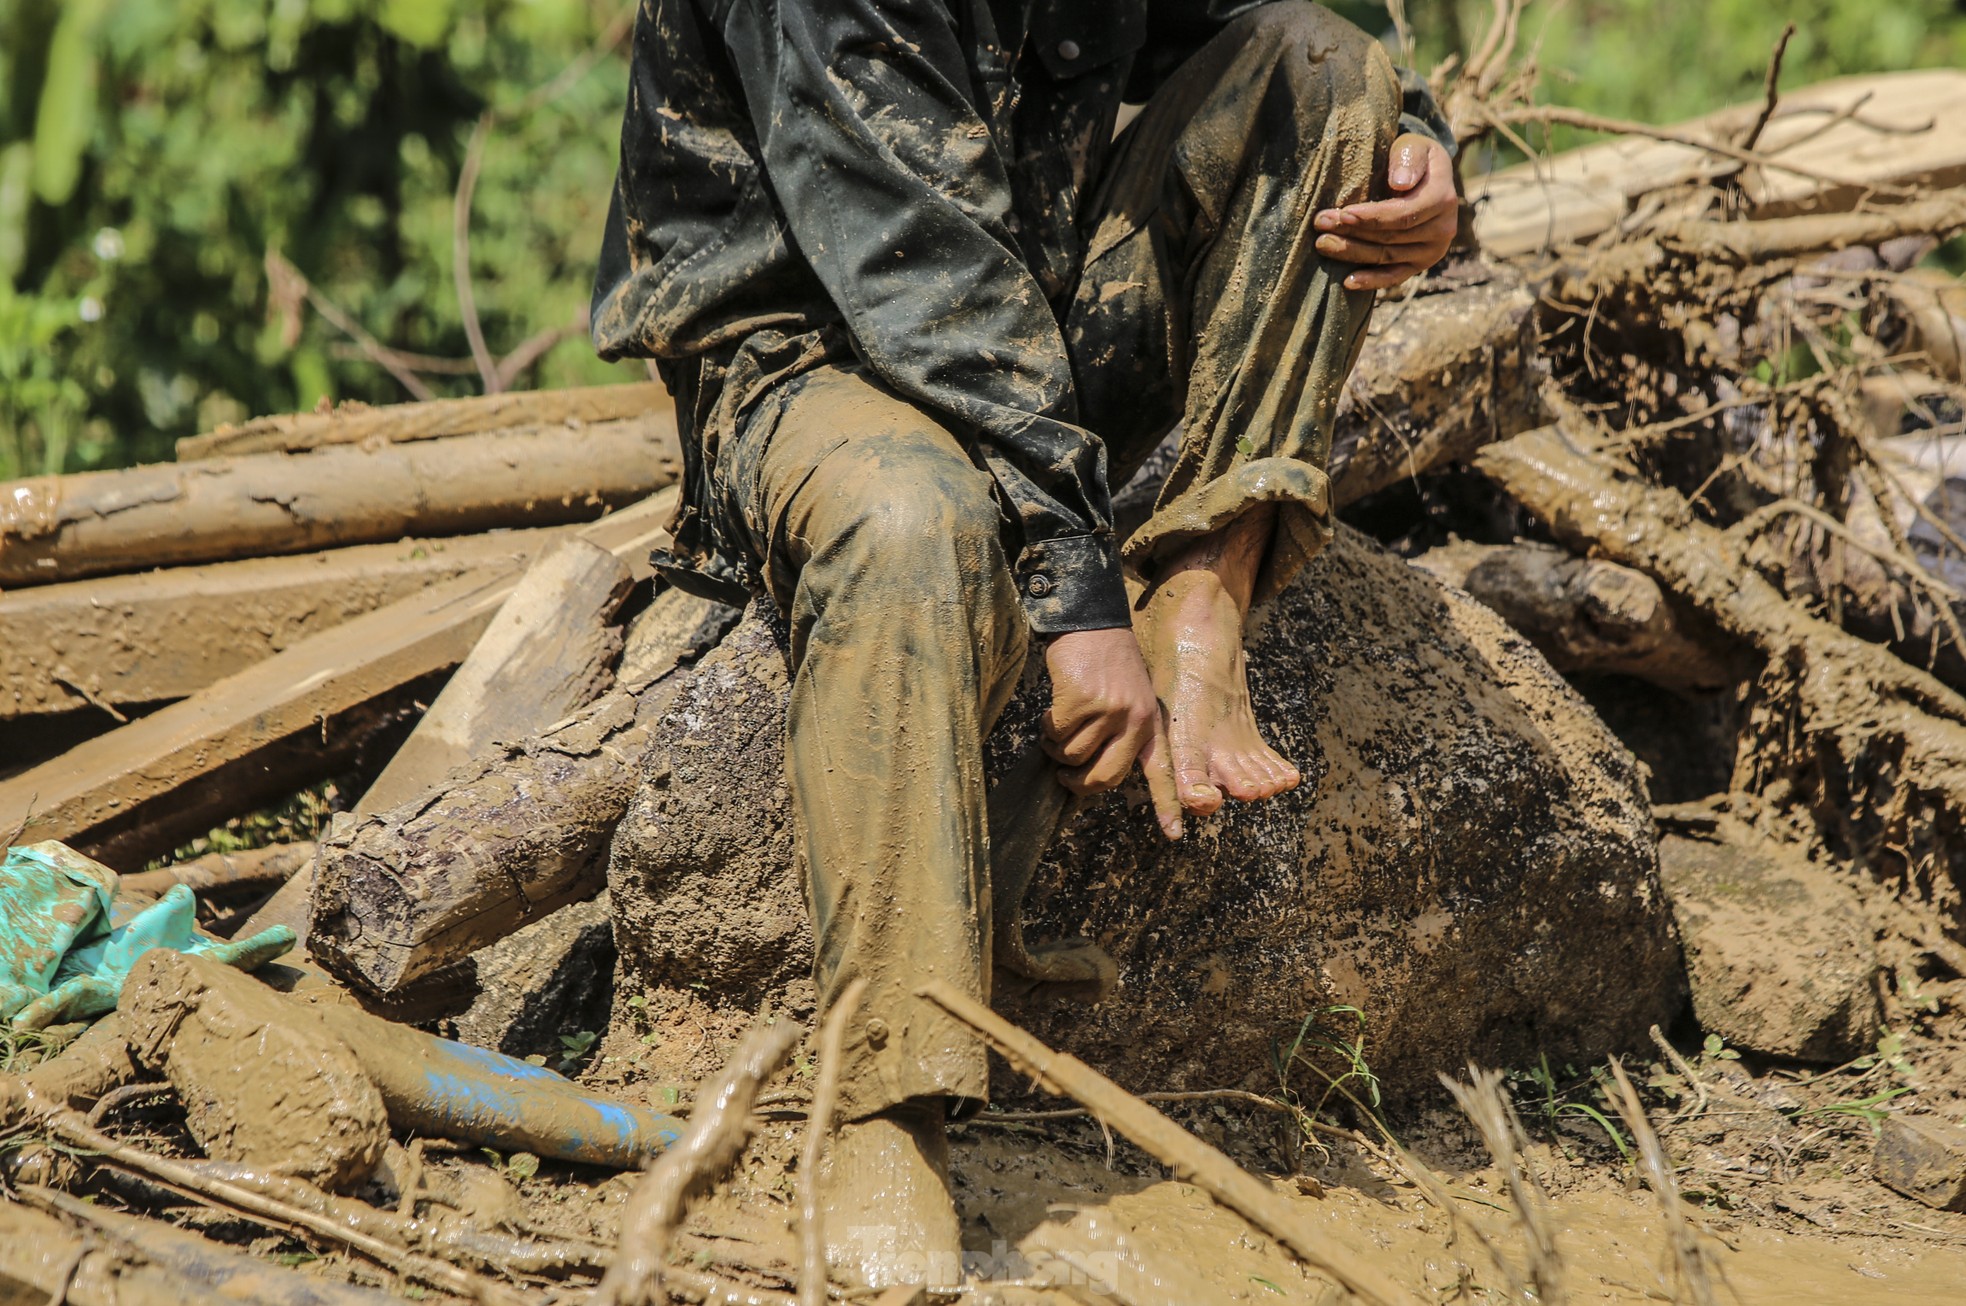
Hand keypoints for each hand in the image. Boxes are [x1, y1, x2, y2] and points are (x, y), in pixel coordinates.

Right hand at [1043, 628, 1183, 839]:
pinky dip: (1047, 727)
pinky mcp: (1083, 701)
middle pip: (1104, 777)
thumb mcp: (1130, 698)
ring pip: (1073, 756)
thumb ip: (1121, 732)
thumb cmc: (1106, 664)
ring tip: (1056, 726)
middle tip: (1063, 775)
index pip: (1161, 772)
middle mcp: (1136, 720)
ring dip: (1056, 746)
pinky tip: (1051, 710)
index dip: (1166, 805)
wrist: (1093, 623)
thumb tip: (1089, 772)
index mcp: (1150, 724)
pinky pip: (1057, 733)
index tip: (1174, 836)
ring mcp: (1110, 711)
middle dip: (1077, 782)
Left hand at [1313, 133, 1457, 290]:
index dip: (1372, 217)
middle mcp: (1443, 229)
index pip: (1403, 215)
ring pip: (1387, 257)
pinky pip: (1395, 276)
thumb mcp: (1413, 146)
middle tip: (1320, 225)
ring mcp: (1432, 251)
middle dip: (1353, 232)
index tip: (1343, 213)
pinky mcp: (1420, 265)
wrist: (1426, 175)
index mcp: (1443, 199)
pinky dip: (1372, 281)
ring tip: (1323, 244)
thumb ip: (1408, 159)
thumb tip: (1400, 183)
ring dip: (1352, 253)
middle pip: (1391, 237)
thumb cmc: (1412, 157)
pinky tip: (1348, 283)